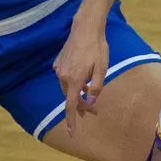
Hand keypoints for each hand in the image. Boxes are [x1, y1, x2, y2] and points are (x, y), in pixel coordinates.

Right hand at [53, 21, 109, 135]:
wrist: (85, 28)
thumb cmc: (97, 48)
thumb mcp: (102, 69)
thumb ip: (96, 88)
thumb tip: (91, 102)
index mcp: (74, 80)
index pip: (71, 106)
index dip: (71, 120)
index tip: (72, 133)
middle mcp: (63, 76)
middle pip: (70, 97)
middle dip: (81, 106)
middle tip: (94, 111)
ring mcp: (59, 69)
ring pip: (67, 88)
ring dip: (77, 94)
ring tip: (89, 94)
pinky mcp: (58, 63)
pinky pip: (65, 78)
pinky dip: (73, 82)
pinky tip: (82, 78)